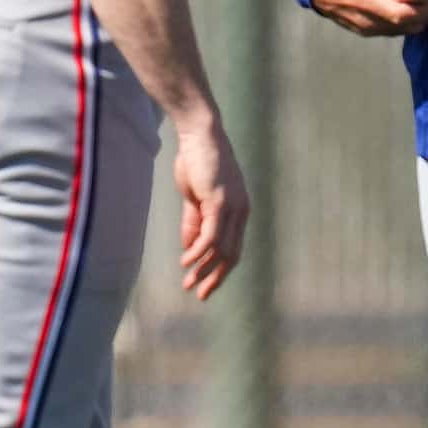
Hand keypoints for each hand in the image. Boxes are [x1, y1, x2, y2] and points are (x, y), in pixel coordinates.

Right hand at [171, 113, 249, 300]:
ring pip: (221, 249)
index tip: (204, 286)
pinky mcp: (220, 202)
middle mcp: (241, 212)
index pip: (233, 249)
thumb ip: (193, 222)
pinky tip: (186, 261)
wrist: (199, 133)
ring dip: (203, 269)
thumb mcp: (194, 197)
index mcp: (238, 211)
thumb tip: (189, 246)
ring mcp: (233, 207)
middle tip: (199, 295)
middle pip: (231, 255)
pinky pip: (210, 235)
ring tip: (188, 283)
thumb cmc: (197, 161)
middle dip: (215, 277)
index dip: (219, 270)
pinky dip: (198, 251)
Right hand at [308, 0, 427, 37]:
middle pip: (401, 27)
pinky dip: (399, 27)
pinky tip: (408, 18)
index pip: (399, 14)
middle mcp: (364, 17)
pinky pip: (384, 33)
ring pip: (394, 33)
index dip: (422, 12)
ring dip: (412, 25)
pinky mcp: (358, 29)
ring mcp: (360, 26)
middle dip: (423, 19)